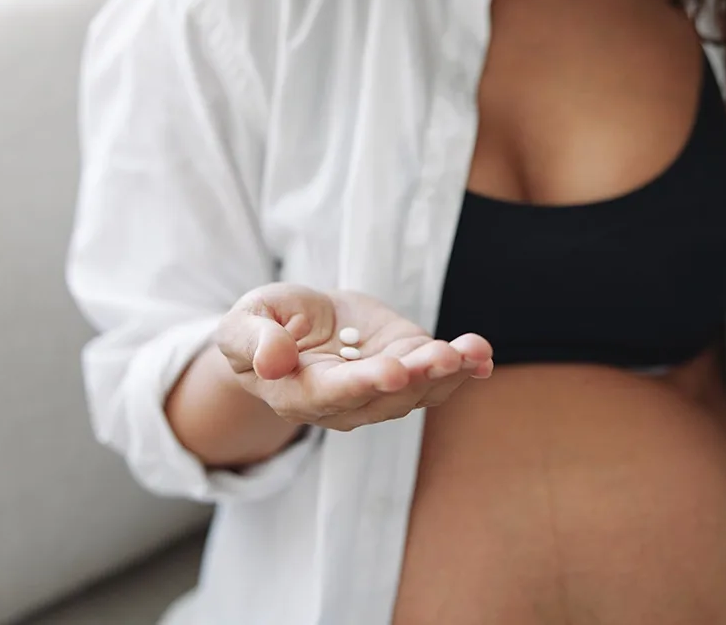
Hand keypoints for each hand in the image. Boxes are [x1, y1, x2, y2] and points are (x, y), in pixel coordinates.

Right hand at [215, 283, 492, 431]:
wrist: (293, 326)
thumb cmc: (262, 326)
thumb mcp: (242, 323)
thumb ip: (253, 341)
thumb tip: (272, 361)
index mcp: (299, 394)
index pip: (334, 395)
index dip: (364, 385)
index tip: (392, 371)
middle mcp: (345, 403)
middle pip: (385, 397)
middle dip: (417, 377)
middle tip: (442, 356)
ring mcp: (381, 388)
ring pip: (418, 391)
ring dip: (448, 373)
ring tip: (470, 350)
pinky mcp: (407, 368)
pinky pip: (438, 377)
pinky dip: (465, 368)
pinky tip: (482, 356)